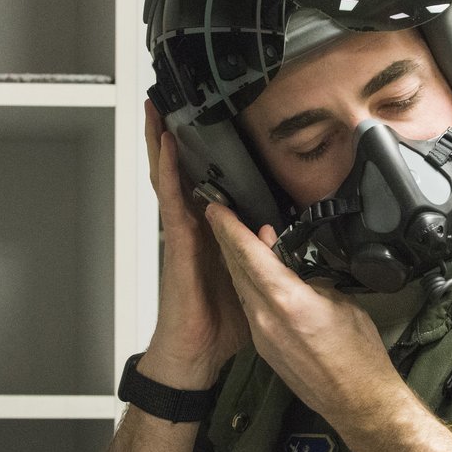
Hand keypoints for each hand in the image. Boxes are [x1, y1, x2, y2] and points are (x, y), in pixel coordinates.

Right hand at [143, 101, 249, 386]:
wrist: (196, 352)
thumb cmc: (219, 323)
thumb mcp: (258, 282)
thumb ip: (271, 257)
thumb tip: (292, 240)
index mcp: (212, 233)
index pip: (207, 183)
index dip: (204, 154)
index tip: (209, 122)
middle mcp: (193, 228)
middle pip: (183, 172)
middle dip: (176, 136)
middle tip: (172, 99)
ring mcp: (181, 234)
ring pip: (169, 177)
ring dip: (162, 142)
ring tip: (159, 108)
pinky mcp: (177, 244)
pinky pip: (171, 200)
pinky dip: (168, 171)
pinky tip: (167, 146)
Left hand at [204, 202, 403, 425]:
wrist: (357, 403)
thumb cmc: (359, 355)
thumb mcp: (340, 303)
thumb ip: (310, 281)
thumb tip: (296, 270)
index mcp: (288, 301)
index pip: (250, 255)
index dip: (230, 228)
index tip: (216, 208)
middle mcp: (267, 318)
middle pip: (238, 269)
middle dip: (227, 240)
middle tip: (219, 215)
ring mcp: (262, 335)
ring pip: (241, 288)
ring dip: (237, 263)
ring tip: (236, 239)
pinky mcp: (264, 348)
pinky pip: (250, 308)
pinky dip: (248, 286)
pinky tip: (254, 277)